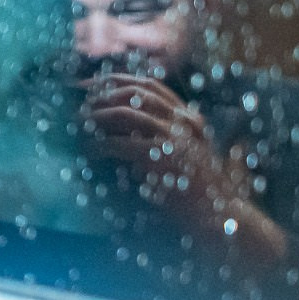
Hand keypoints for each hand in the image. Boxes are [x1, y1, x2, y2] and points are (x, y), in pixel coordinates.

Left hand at [78, 73, 286, 261]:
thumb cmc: (200, 191)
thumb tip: (122, 120)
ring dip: (97, 116)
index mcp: (188, 117)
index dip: (117, 81)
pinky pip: (121, 143)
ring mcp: (175, 137)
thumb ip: (165, 135)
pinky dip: (100, 145)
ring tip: (79, 124)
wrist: (221, 218)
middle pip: (134, 92)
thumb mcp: (185, 154)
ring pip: (125, 113)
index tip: (91, 85)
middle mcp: (184, 121)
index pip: (149, 85)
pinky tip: (88, 151)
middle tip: (78, 101)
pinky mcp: (163, 157)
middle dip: (101, 93)